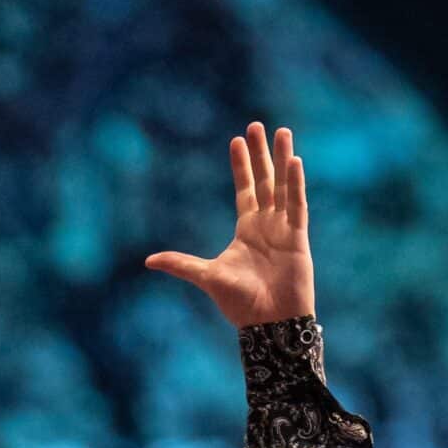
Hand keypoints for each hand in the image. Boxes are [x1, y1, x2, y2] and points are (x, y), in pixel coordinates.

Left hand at [145, 120, 313, 332]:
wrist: (268, 323)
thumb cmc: (240, 303)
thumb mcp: (207, 277)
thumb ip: (181, 264)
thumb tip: (149, 261)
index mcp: (247, 230)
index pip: (245, 189)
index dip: (242, 165)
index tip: (237, 139)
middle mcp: (266, 225)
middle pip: (265, 180)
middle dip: (262, 153)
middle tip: (258, 124)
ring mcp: (284, 229)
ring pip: (284, 186)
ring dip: (283, 159)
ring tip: (283, 132)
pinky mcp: (298, 238)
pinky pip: (297, 205)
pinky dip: (296, 184)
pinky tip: (295, 161)